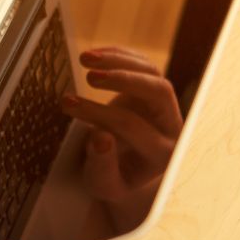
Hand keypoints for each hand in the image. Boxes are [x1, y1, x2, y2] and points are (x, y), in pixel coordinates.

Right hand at [62, 47, 182, 230]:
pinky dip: (118, 55)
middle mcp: (172, 126)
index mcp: (163, 154)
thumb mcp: (103, 185)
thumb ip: (102, 166)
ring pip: (152, 72)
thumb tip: (99, 137)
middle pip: (159, 91)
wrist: (125, 171)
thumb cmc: (113, 179)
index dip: (97, 112)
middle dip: (123, 80)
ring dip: (119, 60)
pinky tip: (93, 54)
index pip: (132, 126)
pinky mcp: (154, 90)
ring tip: (84, 58)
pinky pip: (143, 64)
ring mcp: (166, 106)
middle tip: (89, 77)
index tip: (67, 103)